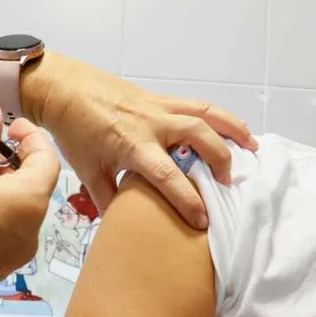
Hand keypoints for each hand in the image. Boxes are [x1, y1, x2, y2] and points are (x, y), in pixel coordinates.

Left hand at [32, 58, 257, 229]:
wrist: (63, 88)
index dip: (188, 200)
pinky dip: (219, 116)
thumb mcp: (87, 170)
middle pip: (200, 137)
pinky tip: (231, 129)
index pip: (168, 177)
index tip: (203, 221)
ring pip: (207, 113)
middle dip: (220, 160)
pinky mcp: (160, 97)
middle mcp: (152, 123)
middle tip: (228, 184)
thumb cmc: (74, 130)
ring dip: (233, 129)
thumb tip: (122, 228)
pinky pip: (197, 105)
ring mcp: (159, 106)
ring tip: (252, 147)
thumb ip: (108, 199)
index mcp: (133, 145)